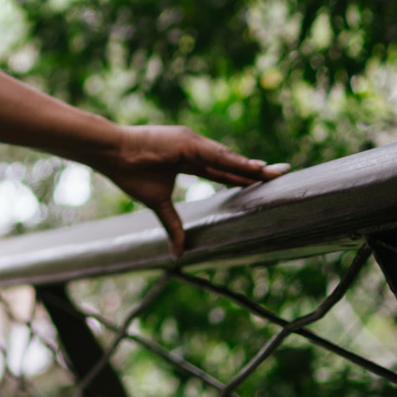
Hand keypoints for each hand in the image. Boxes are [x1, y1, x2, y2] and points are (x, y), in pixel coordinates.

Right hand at [86, 126, 288, 258]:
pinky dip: (237, 162)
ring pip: (229, 159)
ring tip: (277, 173)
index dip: (243, 176)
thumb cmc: (130, 173)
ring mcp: (193, 143)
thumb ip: (172, 224)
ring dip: (254, 167)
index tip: (265, 180)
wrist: (112, 154)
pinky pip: (218, 156)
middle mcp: (195, 148)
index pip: (223, 170)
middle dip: (257, 170)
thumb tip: (177, 254)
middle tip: (284, 173)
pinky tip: (256, 168)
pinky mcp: (188, 142)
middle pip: (232, 163)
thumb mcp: (157, 203)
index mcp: (189, 159)